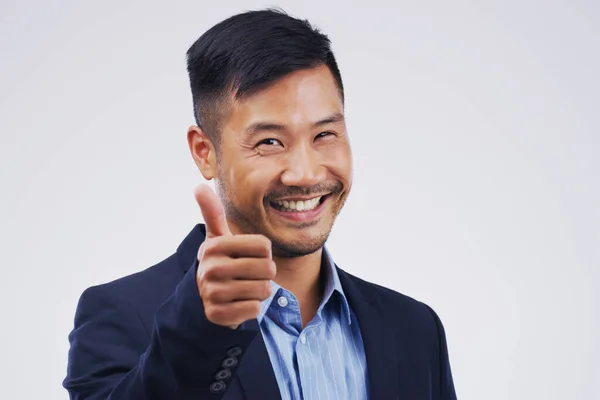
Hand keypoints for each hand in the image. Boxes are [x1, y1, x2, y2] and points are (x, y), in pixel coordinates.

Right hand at [194, 184, 275, 328]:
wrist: (203, 300)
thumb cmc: (220, 262)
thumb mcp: (217, 238)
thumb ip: (212, 212)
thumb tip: (199, 185)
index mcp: (215, 246)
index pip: (264, 246)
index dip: (263, 253)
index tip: (248, 256)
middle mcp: (211, 268)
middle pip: (267, 269)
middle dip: (265, 274)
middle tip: (249, 275)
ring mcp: (213, 293)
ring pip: (263, 290)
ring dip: (259, 292)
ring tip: (243, 289)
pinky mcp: (218, 315)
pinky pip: (255, 309)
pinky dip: (252, 309)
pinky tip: (238, 304)